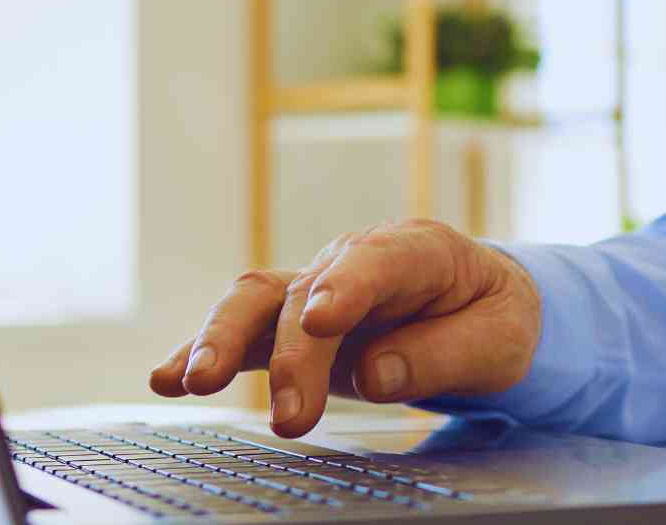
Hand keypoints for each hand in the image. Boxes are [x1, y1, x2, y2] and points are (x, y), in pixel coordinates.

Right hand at [148, 219, 541, 436]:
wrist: (478, 304)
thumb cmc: (492, 316)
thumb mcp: (499, 338)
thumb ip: (444, 354)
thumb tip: (375, 375)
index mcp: (420, 250)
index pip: (379, 261)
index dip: (349, 286)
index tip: (325, 321)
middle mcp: (356, 260)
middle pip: (308, 292)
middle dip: (292, 352)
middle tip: (290, 416)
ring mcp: (316, 286)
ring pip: (258, 299)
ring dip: (223, 338)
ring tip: (195, 382)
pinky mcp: (291, 320)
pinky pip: (243, 329)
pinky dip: (201, 349)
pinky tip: (165, 376)